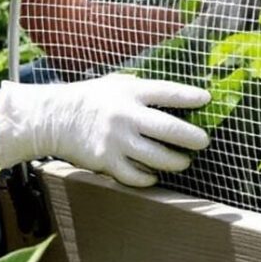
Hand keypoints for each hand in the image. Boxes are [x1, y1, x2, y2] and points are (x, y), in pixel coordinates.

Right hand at [0, 73, 210, 187]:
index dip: (191, 97)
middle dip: (192, 137)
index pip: (168, 93)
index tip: (207, 100)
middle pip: (169, 129)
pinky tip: (154, 174)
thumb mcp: (117, 83)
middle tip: (204, 141)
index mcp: (131, 92)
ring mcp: (115, 140)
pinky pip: (135, 175)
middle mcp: (125, 116)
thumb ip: (144, 89)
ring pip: (156, 157)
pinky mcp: (105, 161)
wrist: (54, 118)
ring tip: (183, 161)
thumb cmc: (91, 98)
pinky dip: (148, 177)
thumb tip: (179, 97)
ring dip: (176, 162)